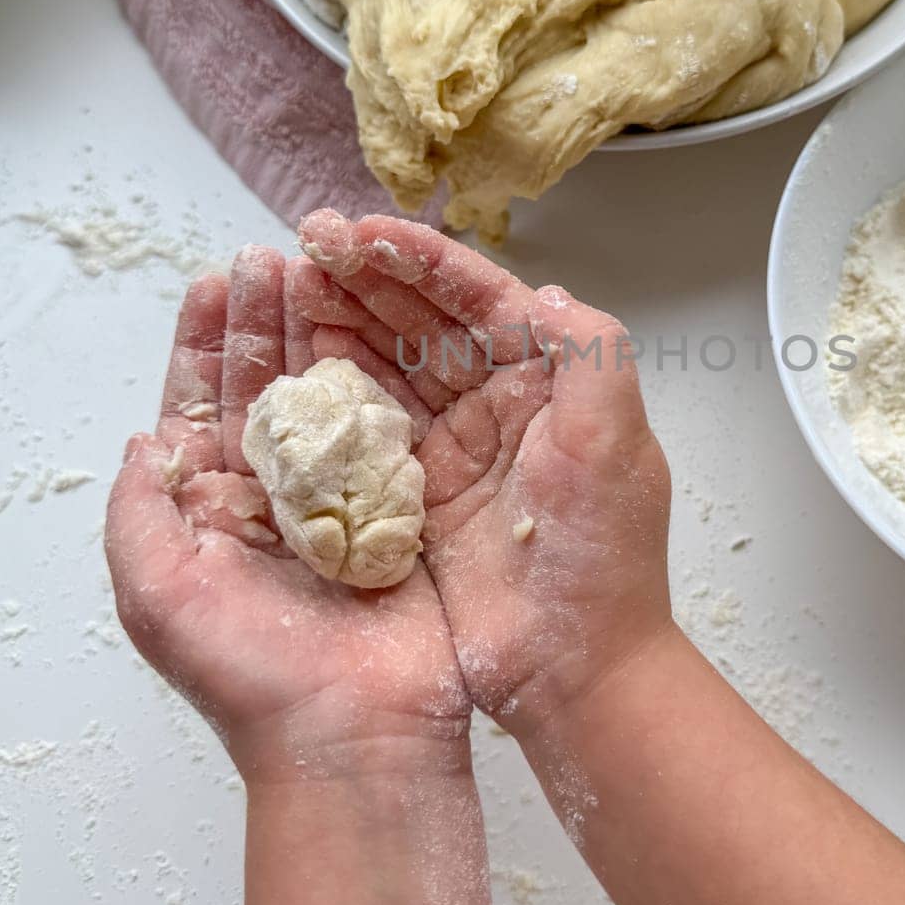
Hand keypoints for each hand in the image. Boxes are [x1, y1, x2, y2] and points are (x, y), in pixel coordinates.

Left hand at [105, 246, 472, 784]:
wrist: (355, 731)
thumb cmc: (250, 672)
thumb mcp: (157, 592)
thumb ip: (139, 510)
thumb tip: (143, 438)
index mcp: (212, 509)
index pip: (201, 405)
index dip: (204, 342)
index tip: (213, 280)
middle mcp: (274, 494)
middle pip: (266, 385)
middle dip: (266, 318)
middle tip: (274, 253)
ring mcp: (341, 498)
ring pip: (328, 393)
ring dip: (324, 332)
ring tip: (324, 270)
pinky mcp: (401, 507)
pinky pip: (391, 427)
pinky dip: (386, 375)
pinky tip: (385, 329)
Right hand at [288, 211, 674, 739]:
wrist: (575, 672)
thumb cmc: (602, 562)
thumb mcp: (615, 444)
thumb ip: (593, 354)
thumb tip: (544, 289)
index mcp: (550, 380)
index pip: (481, 300)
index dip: (421, 260)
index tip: (361, 232)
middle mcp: (502, 402)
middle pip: (427, 321)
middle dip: (369, 279)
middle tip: (306, 246)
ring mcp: (457, 447)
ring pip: (393, 363)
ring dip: (345, 321)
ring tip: (290, 286)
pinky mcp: (419, 494)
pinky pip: (371, 426)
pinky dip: (337, 388)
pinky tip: (299, 358)